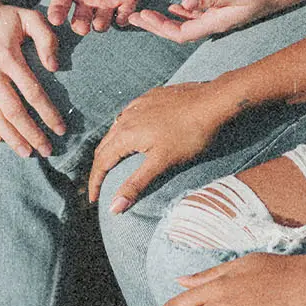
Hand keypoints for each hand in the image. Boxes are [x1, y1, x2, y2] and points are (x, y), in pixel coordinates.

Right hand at [0, 4, 64, 157]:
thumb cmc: (3, 19)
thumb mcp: (29, 18)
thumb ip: (47, 38)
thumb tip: (54, 68)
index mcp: (7, 54)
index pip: (32, 91)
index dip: (47, 113)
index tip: (60, 129)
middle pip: (12, 109)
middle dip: (31, 132)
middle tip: (46, 150)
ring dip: (10, 136)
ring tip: (26, 151)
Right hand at [48, 0, 152, 34]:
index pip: (59, 6)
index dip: (56, 14)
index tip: (56, 19)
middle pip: (79, 22)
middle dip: (80, 27)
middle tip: (82, 27)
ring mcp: (106, 2)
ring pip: (101, 24)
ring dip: (100, 25)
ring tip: (99, 21)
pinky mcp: (126, 0)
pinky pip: (124, 17)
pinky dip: (124, 19)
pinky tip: (122, 13)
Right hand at [88, 81, 242, 212]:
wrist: (213, 101)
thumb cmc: (190, 134)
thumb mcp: (162, 163)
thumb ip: (136, 184)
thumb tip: (113, 207)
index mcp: (125, 134)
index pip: (101, 162)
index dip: (95, 182)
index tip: (92, 199)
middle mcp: (126, 117)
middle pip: (104, 145)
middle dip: (99, 167)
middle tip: (100, 184)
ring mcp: (138, 104)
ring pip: (116, 129)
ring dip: (111, 147)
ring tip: (114, 162)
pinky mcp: (151, 97)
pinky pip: (129, 115)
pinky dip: (124, 130)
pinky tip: (134, 133)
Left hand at [128, 0, 301, 43]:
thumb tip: (183, 4)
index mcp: (217, 23)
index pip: (180, 34)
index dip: (159, 28)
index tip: (140, 17)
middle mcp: (217, 24)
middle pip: (179, 32)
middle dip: (156, 27)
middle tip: (133, 17)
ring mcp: (221, 18)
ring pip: (187, 24)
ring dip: (166, 20)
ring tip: (146, 14)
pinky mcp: (226, 8)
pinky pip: (198, 16)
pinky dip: (183, 12)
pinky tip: (175, 6)